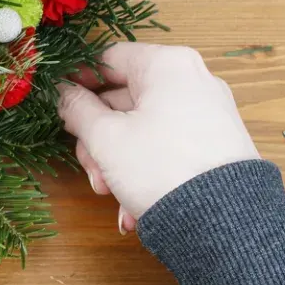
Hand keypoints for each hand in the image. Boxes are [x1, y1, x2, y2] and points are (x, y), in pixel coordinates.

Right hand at [57, 42, 259, 232]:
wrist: (224, 225)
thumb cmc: (160, 167)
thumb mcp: (105, 137)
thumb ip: (77, 108)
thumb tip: (64, 94)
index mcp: (168, 65)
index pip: (108, 59)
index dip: (79, 81)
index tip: (60, 106)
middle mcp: (193, 81)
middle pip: (124, 99)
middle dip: (99, 138)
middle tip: (90, 168)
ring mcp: (208, 113)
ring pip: (143, 127)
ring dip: (117, 160)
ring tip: (110, 194)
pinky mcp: (217, 144)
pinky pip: (167, 146)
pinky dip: (145, 169)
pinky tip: (132, 205)